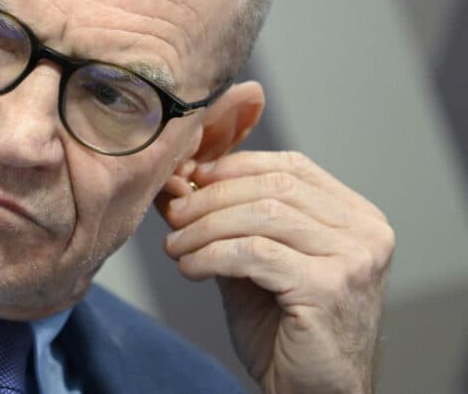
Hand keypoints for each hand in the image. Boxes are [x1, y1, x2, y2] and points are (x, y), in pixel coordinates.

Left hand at [157, 151, 393, 393]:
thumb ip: (227, 220)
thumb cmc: (284, 328)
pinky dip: (212, 255)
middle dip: (212, 196)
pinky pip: (255, 253)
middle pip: (274, 187)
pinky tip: (191, 268)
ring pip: (262, 215)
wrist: (313, 391)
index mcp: (355, 215)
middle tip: (174, 214)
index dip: (234, 167)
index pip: (291, 167)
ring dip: (206, 227)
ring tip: (177, 246)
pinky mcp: (329, 288)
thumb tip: (176, 181)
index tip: (189, 179)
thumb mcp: (254, 260)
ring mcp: (353, 259)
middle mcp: (365, 231)